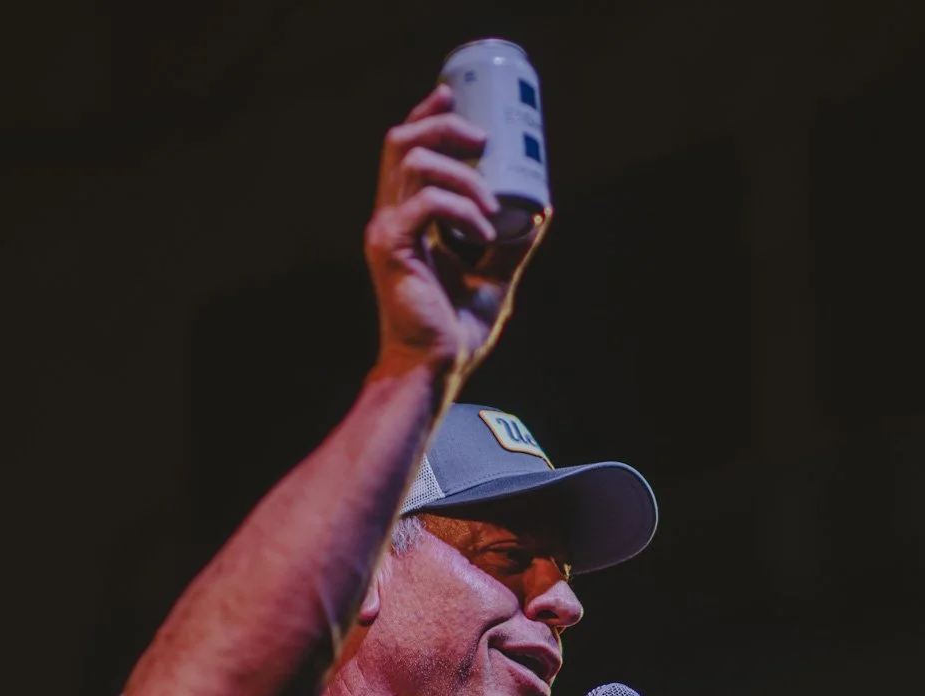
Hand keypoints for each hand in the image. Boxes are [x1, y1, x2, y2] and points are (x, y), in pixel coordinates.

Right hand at [365, 84, 548, 387]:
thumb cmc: (453, 330)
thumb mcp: (493, 277)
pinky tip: (482, 232)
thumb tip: (538, 211)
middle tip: (483, 141)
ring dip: (462, 173)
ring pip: (414, 161)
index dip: (428, 115)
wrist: (433, 367)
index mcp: (408, 217)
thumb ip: (510, 245)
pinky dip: (462, 208)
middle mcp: (391, 216)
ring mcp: (387, 229)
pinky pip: (426, 203)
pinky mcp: (392, 247)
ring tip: (489, 205)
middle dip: (444, 126)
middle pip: (403, 141)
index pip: (408, 149)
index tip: (455, 97)